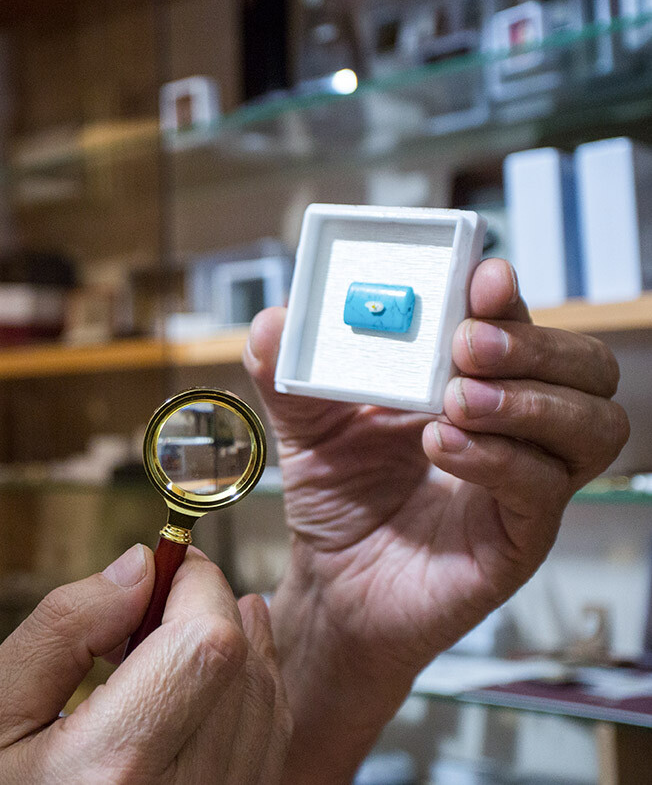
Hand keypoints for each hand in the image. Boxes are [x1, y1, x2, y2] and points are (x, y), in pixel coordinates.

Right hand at [0, 545, 290, 783]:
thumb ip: (62, 627)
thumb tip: (138, 566)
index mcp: (114, 770)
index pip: (204, 646)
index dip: (197, 585)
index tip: (165, 564)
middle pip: (241, 668)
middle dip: (211, 608)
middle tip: (156, 599)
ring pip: (265, 704)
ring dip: (234, 646)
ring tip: (177, 625)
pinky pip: (268, 746)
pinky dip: (246, 693)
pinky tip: (209, 669)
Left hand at [242, 258, 628, 781]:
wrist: (332, 587)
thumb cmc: (338, 500)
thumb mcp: (303, 427)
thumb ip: (287, 373)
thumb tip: (273, 321)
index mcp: (470, 379)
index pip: (518, 321)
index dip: (505, 293)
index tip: (482, 276)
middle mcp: (515, 425)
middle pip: (582, 366)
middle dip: (532, 344)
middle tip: (465, 344)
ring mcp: (528, 482)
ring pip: (591, 426)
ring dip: (527, 401)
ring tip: (453, 400)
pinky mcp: (521, 536)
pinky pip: (544, 489)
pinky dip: (499, 459)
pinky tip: (443, 447)